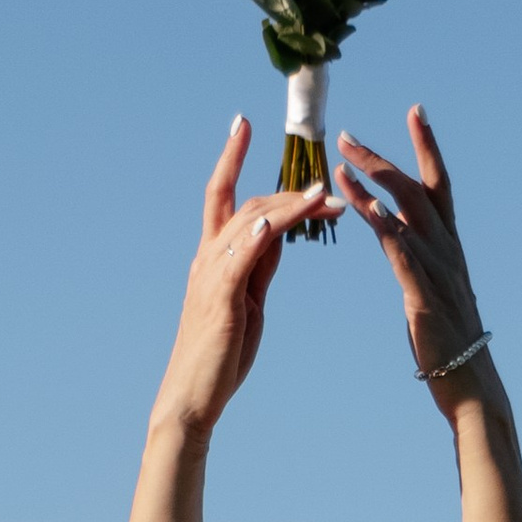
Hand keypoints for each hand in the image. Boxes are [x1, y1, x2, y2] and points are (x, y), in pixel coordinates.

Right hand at [150, 117, 330, 435]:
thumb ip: (259, 267)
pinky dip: (258, 235)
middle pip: (247, 206)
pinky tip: (277, 220)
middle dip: (288, 191)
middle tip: (328, 186)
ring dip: (289, 208)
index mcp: (214, 258)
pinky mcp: (219, 298)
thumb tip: (277, 235)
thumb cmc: (221, 355)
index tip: (243, 124)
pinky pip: (238, 258)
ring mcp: (211, 276)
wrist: (194, 397)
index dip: (231, 158)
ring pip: (250, 225)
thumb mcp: (249, 302)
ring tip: (324, 197)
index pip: (222, 196)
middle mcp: (208, 258)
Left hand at [336, 109, 488, 393]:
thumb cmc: (447, 339)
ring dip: (372, 185)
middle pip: (416, 189)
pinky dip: (385, 227)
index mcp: (448, 245)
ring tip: (340, 164)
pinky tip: (365, 208)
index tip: (415, 110)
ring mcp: (437, 270)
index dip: (427, 146)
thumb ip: (418, 258)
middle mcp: (446, 249)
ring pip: (406, 214)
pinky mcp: (423, 295)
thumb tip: (401, 235)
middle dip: (381, 159)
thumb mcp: (431, 288)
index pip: (437, 184)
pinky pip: (402, 253)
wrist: (469, 381)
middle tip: (345, 137)